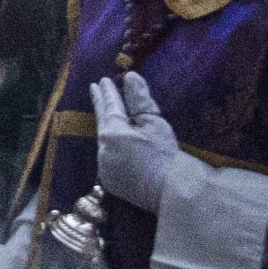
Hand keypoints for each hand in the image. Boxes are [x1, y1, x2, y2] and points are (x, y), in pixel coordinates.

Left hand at [92, 69, 180, 213]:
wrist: (172, 191)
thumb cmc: (166, 154)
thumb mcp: (154, 123)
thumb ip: (139, 100)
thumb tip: (130, 77)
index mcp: (112, 133)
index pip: (110, 107)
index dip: (108, 92)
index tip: (103, 80)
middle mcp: (102, 150)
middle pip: (103, 123)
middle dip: (101, 105)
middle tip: (95, 88)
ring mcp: (105, 168)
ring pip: (104, 141)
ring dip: (106, 127)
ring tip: (106, 114)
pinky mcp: (110, 182)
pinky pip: (108, 158)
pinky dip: (110, 147)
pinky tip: (113, 142)